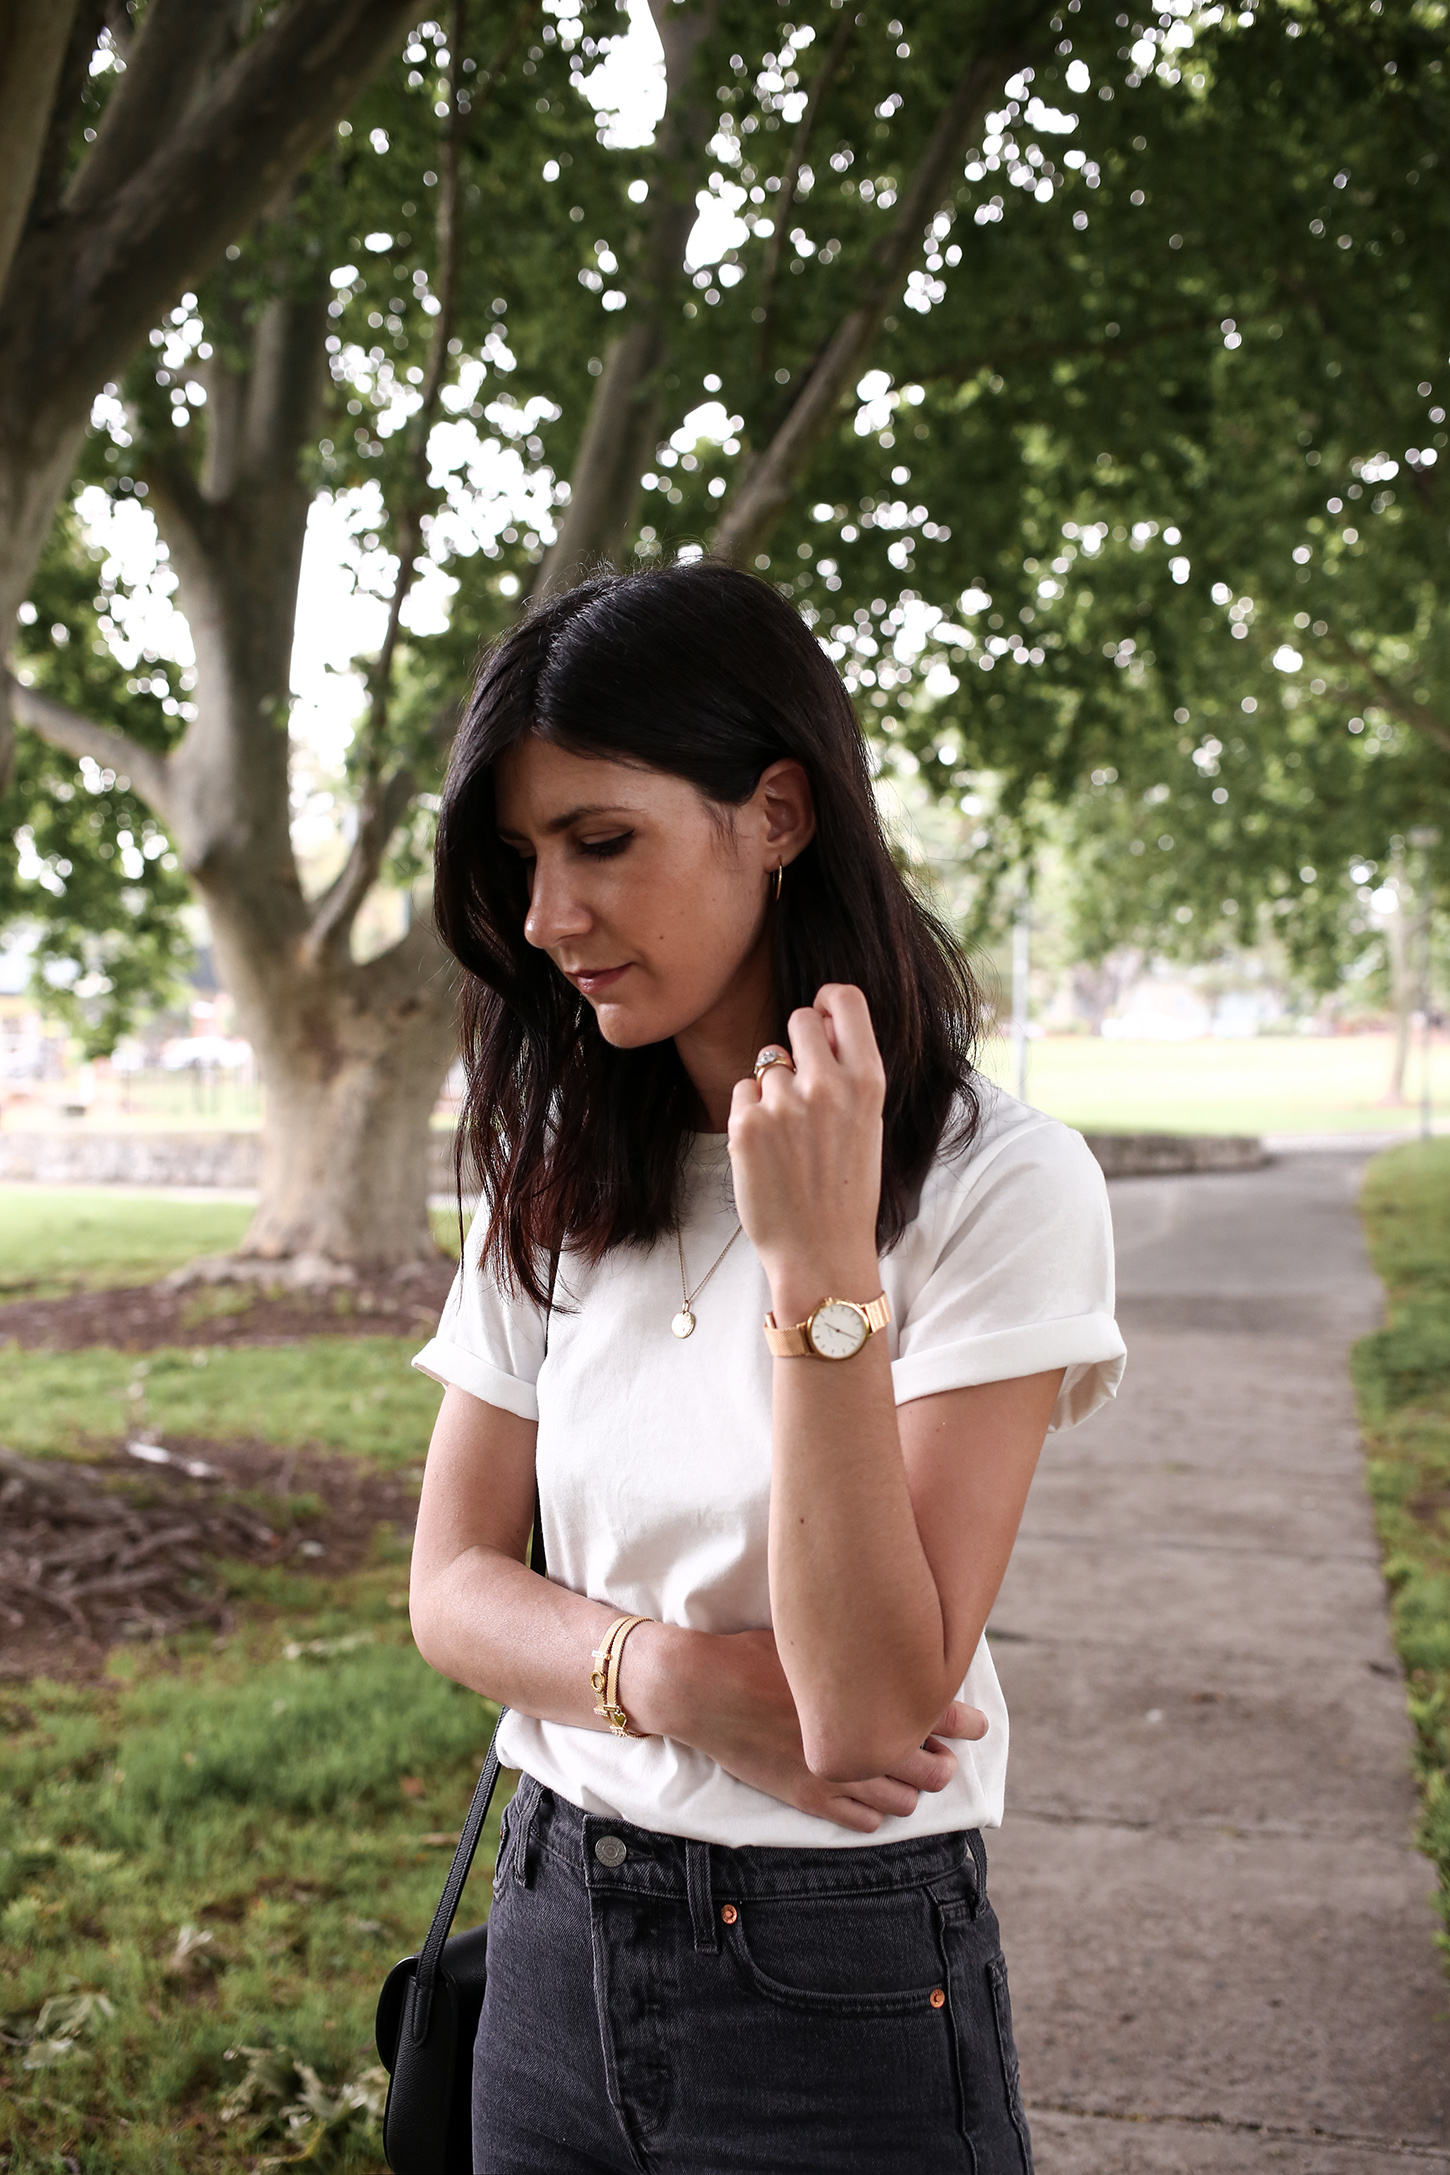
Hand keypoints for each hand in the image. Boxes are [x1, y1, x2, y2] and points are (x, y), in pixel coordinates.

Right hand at [628, 1625, 986, 1833]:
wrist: (703, 1687)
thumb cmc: (756, 1652)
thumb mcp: (812, 1636)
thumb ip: (858, 1647)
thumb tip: (892, 1639)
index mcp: (862, 1697)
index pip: (935, 1714)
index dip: (963, 1722)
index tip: (976, 1724)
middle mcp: (854, 1741)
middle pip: (928, 1769)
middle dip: (942, 1762)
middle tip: (944, 1753)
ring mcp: (832, 1773)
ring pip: (899, 1800)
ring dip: (912, 1790)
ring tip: (912, 1776)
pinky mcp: (806, 1795)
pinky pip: (858, 1820)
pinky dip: (875, 1813)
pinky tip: (874, 1799)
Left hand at [728, 984, 885, 1319]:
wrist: (820, 1251)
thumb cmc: (847, 1189)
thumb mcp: (868, 1123)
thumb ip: (848, 1071)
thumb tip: (820, 1019)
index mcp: (867, 1082)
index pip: (844, 1000)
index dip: (827, 1003)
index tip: (821, 1018)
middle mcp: (826, 1085)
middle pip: (798, 1020)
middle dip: (796, 1045)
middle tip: (802, 1086)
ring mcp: (783, 1104)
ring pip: (767, 1065)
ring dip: (773, 1091)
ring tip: (790, 1139)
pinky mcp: (745, 1125)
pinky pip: (742, 1092)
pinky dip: (750, 1115)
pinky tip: (769, 1151)